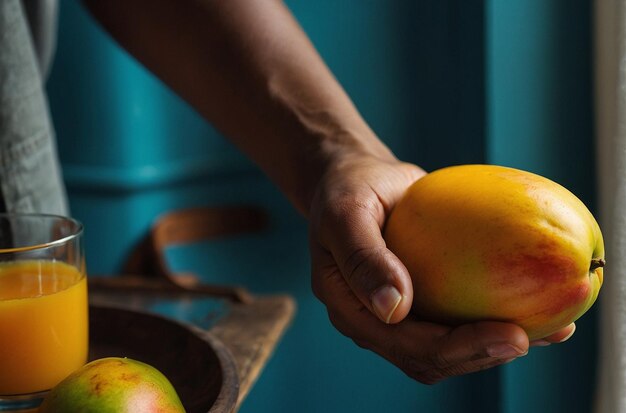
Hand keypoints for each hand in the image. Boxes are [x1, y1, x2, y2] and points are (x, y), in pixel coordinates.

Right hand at [308, 154, 574, 383]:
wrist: (359, 178)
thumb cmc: (349, 189)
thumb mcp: (346, 213)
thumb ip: (363, 258)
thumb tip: (393, 309)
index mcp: (352, 309)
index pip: (403, 344)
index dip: (455, 348)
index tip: (506, 333)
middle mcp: (377, 319)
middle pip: (430, 357)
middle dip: (480, 354)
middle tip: (527, 337)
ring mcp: (402, 311)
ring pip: (449, 346)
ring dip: (494, 345)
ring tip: (548, 330)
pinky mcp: (426, 297)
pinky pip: (461, 316)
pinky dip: (499, 318)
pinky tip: (541, 311)